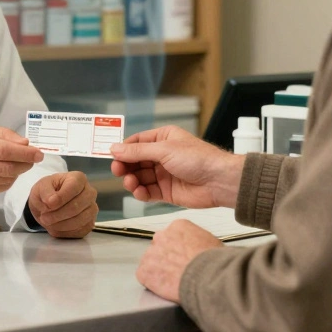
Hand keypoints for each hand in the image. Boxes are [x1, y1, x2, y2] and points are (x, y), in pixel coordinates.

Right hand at [0, 123, 42, 197]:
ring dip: (18, 171)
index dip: (25, 153)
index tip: (38, 153)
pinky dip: (8, 180)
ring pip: (6, 179)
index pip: (4, 151)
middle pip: (7, 168)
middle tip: (34, 158)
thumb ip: (2, 134)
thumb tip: (25, 143)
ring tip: (19, 163)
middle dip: (26, 164)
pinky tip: (6, 172)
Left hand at [28, 171, 97, 238]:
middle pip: (77, 206)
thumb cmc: (47, 192)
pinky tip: (55, 227)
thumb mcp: (41, 187)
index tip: (48, 204)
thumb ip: (45, 192)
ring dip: (60, 224)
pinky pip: (80, 231)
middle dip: (58, 214)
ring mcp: (92, 209)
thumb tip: (51, 201)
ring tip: (48, 222)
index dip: (61, 198)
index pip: (74, 187)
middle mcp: (90, 192)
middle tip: (44, 218)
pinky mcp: (90, 224)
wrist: (49, 205)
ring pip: (79, 220)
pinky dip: (65, 232)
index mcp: (79, 178)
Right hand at [110, 125, 243, 208]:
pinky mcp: (167, 191)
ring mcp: (164, 174)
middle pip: (135, 161)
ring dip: (132, 181)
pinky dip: (141, 193)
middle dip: (126, 166)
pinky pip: (148, 192)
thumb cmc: (199, 159)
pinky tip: (139, 192)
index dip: (124, 149)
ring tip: (131, 183)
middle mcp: (163, 155)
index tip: (112, 156)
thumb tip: (115, 148)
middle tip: (118, 171)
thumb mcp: (164, 150)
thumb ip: (138, 151)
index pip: (137, 142)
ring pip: (140, 177)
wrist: (219, 181)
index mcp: (164, 138)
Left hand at [136, 219, 222, 302]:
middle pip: (160, 247)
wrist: (209, 278)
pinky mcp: (145, 272)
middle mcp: (161, 236)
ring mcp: (151, 253)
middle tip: (177, 270)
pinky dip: (152, 283)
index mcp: (178, 226)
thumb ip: (196, 240)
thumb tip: (197, 248)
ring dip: (159, 270)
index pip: (172, 236)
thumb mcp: (210, 241)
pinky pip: (144, 277)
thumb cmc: (214, 263)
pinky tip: (164, 287)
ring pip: (151, 262)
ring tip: (172, 281)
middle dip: (166, 258)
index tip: (183, 257)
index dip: (178, 249)